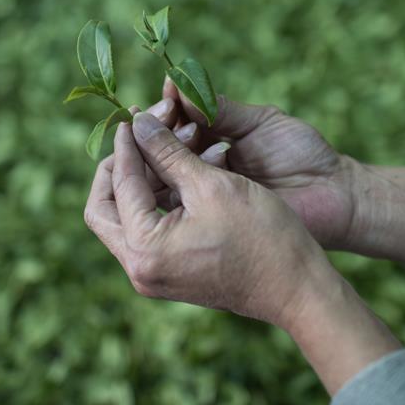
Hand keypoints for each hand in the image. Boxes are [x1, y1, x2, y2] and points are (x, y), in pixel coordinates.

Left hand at [84, 111, 337, 327]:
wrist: (299, 289)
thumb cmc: (262, 236)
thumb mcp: (212, 185)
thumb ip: (168, 152)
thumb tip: (138, 123)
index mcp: (144, 250)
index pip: (120, 184)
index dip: (127, 144)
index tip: (134, 116)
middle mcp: (140, 269)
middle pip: (106, 207)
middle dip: (120, 166)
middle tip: (139, 136)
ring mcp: (154, 275)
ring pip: (128, 217)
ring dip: (144, 179)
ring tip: (172, 146)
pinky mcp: (171, 274)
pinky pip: (150, 229)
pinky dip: (161, 198)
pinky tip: (185, 170)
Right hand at [159, 79, 357, 247]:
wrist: (331, 193)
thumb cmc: (301, 153)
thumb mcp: (261, 122)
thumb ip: (222, 110)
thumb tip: (180, 89)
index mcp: (212, 139)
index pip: (176, 122)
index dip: (169, 107)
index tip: (168, 91)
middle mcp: (201, 166)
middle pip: (162, 148)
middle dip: (165, 126)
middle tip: (172, 113)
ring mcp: (203, 195)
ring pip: (166, 173)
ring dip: (173, 150)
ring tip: (193, 134)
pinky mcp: (209, 220)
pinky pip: (182, 202)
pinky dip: (186, 180)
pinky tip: (200, 165)